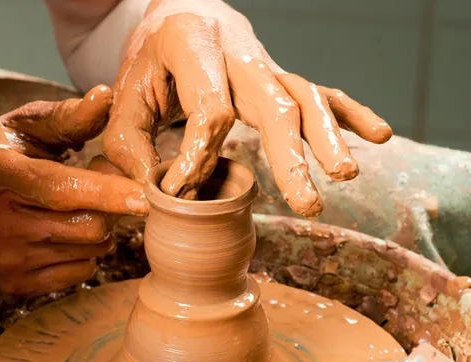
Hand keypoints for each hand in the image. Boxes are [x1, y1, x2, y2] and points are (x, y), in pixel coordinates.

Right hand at [0, 86, 147, 295]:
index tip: (144, 193)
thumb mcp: (21, 125)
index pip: (59, 187)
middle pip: (88, 226)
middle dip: (113, 206)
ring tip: (81, 203)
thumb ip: (66, 116)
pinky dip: (87, 251)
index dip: (106, 191)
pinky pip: (81, 272)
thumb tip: (107, 98)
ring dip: (102, 227)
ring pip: (91, 251)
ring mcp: (5, 259)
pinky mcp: (15, 285)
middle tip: (106, 183)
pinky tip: (67, 228)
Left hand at [103, 0, 391, 217]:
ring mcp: (266, 62)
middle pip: (272, 102)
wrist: (180, 17)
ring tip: (346, 175)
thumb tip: (160, 199)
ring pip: (304, 97)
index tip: (181, 191)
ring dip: (327, 138)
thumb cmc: (149, 65)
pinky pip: (321, 92)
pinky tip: (378, 135)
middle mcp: (237, 50)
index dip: (199, 156)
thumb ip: (131, 149)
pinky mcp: (281, 75)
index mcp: (191, 44)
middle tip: (307, 204)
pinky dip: (349, 113)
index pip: (209, 108)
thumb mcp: (122, 101)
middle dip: (290, 156)